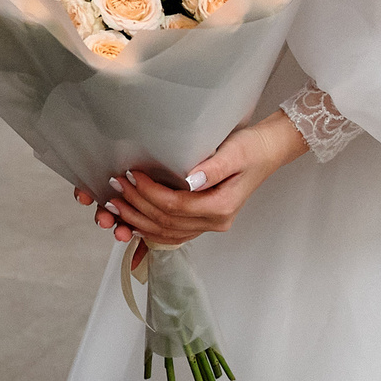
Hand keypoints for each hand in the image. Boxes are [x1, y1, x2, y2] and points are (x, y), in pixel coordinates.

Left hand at [69, 113, 310, 246]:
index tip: (131, 175)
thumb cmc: (251, 147)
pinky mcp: (202, 220)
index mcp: (221, 207)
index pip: (176, 206)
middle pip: (167, 222)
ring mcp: (209, 224)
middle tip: (114, 188)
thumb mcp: (235, 152)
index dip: (150, 193)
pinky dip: (149, 228)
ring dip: (137, 220)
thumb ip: (212, 168)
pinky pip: (172, 233)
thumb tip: (189, 179)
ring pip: (166, 232)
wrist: (267, 151)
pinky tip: (132, 220)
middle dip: (137, 206)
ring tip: (113, 206)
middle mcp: (215, 221)